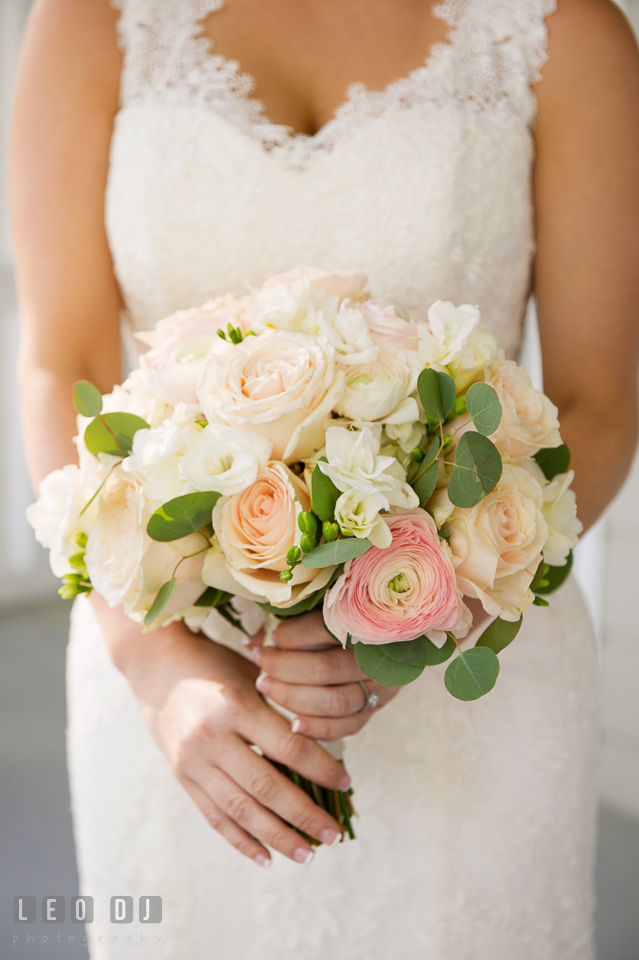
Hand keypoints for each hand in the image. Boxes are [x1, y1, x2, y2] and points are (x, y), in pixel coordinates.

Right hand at [99, 605, 349, 867]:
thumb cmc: (215, 665)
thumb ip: (280, 710)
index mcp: (236, 706)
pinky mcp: (181, 777)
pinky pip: (214, 816)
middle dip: (304, 815)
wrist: (157, 666)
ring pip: (241, 809)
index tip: (347, 783)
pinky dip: (240, 840)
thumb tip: (324, 749)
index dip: (322, 769)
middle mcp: (212, 737)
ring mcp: (193, 761)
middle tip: (333, 835)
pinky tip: (265, 857)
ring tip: (305, 854)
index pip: (289, 747)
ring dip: (276, 836)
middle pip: (267, 786)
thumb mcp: (250, 676)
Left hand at [248, 610, 400, 740]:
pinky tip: (294, 724)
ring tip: (266, 686)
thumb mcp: (326, 610)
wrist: (394, 641)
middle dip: (284, 668)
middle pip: (325, 668)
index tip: (272, 637)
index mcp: (371, 623)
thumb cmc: (350, 620)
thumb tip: (255, 642)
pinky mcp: (375, 709)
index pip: (326, 629)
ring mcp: (381, 687)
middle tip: (261, 661)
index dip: (293, 635)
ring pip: (335, 701)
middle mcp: (380, 658)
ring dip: (293, 697)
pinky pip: (347, 726)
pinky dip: (318, 728)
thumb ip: (294, 622)